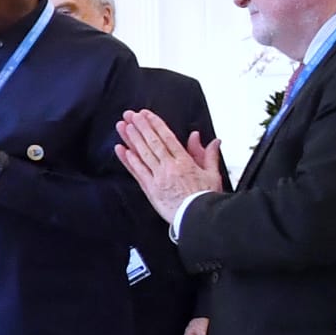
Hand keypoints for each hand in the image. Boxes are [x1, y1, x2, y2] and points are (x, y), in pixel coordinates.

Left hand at [115, 109, 224, 223]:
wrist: (199, 219)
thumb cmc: (205, 199)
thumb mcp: (212, 174)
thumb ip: (209, 155)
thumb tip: (212, 141)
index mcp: (184, 161)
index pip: (166, 137)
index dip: (154, 124)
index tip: (146, 114)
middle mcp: (169, 167)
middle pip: (152, 142)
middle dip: (140, 126)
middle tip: (130, 115)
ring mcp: (158, 178)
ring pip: (143, 154)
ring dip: (132, 139)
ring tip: (124, 127)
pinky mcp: (151, 190)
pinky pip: (138, 172)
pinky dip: (129, 161)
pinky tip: (123, 150)